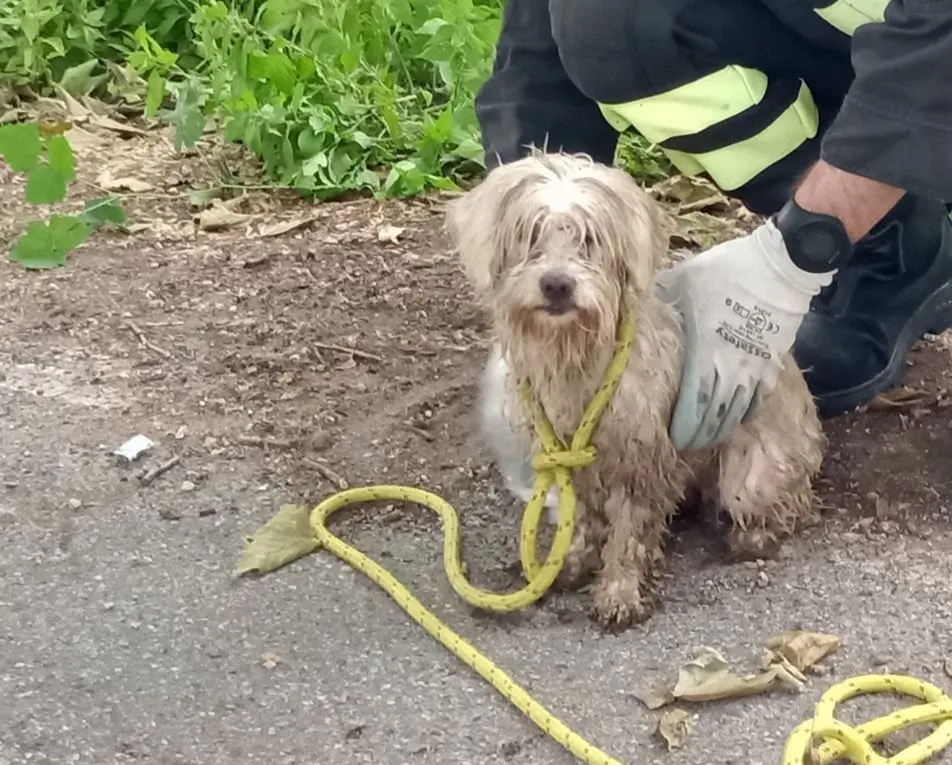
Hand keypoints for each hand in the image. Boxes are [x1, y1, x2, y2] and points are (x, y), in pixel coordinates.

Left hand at [657, 219, 834, 451]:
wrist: (780, 266)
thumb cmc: (724, 273)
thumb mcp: (679, 283)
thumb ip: (657, 303)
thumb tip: (630, 309)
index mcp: (703, 354)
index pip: (692, 406)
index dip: (684, 429)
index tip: (673, 440)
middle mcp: (730, 370)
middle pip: (715, 418)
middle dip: (701, 436)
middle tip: (688, 446)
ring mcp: (755, 369)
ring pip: (737, 413)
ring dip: (722, 430)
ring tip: (709, 439)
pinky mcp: (773, 364)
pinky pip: (759, 399)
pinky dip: (746, 413)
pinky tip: (737, 418)